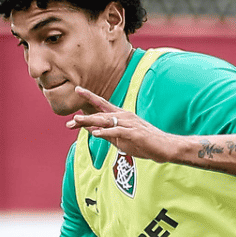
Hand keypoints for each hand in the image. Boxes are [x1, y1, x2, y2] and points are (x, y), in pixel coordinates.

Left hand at [65, 87, 181, 162]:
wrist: (166, 146)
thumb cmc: (145, 143)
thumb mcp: (122, 138)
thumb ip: (106, 133)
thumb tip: (89, 128)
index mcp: (122, 116)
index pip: (103, 105)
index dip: (90, 97)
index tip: (77, 89)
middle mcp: (125, 117)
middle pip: (101, 114)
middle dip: (84, 116)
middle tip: (69, 119)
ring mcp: (130, 124)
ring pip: (107, 121)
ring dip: (91, 121)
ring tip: (77, 121)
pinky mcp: (135, 134)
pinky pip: (118, 132)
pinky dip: (106, 132)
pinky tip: (95, 133)